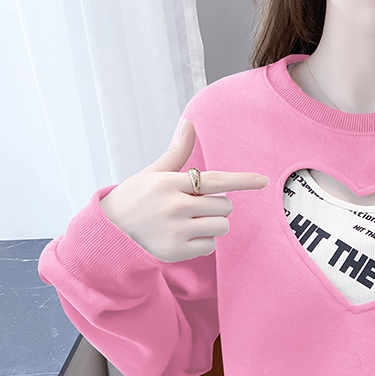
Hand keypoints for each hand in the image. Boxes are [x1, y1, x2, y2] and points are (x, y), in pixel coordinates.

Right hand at [99, 119, 269, 262]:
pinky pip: (210, 245)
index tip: (263, 181)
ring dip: (213, 225)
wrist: (111, 229)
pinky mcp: (177, 251)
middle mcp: (175, 206)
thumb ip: (177, 152)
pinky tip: (184, 237)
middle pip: (225, 206)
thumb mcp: (154, 172)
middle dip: (216, 206)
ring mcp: (176, 230)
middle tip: (194, 207)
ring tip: (190, 222)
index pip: (216, 180)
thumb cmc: (137, 196)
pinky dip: (203, 242)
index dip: (243, 181)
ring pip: (221, 227)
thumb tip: (189, 123)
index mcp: (170, 182)